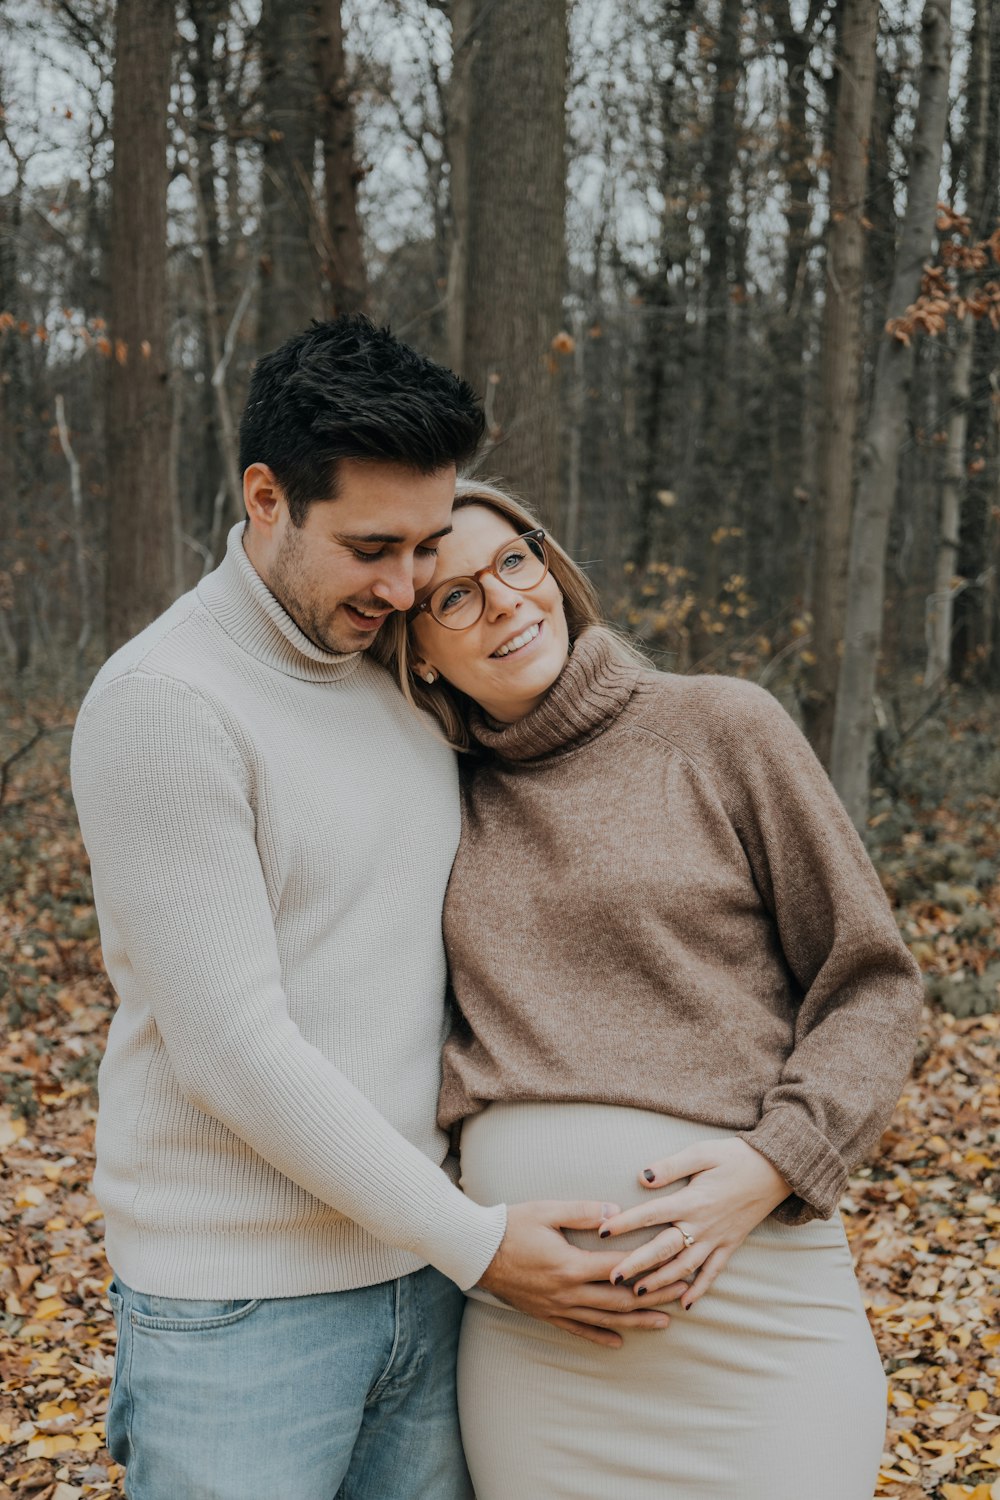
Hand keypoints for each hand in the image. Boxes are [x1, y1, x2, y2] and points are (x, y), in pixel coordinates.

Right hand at [478, 1200, 673, 1347]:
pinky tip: (618, 1341)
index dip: (650, 1267)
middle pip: (620, 1299)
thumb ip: (583, 1211)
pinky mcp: (546, 1313)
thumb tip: (616, 1212)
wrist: (477, 1252)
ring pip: (605, 1320)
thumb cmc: (511, 1226)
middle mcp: (568, 1292)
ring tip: (664, 1321)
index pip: (621, 1269)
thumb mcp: (547, 1211)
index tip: (675, 1264)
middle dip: (654, 1297)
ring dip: (636, 1321)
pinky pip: (578, 1329)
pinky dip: (600, 1336)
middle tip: (682, 1294)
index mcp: (571, 1265)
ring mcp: (557, 1307)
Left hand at [597, 1139, 789, 1309]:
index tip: (601, 1232)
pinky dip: (699, 1289)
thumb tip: (641, 1177)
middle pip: (663, 1248)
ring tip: (638, 1294)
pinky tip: (685, 1304)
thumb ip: (671, 1167)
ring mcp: (717, 1238)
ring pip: (685, 1267)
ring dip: (661, 1282)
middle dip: (637, 1264)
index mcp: (691, 1200)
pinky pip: (713, 1272)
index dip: (625, 1223)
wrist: (776, 1169)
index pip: (650, 1214)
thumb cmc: (735, 1156)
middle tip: (611, 1278)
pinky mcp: (731, 1245)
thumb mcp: (702, 1152)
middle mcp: (702, 1224)